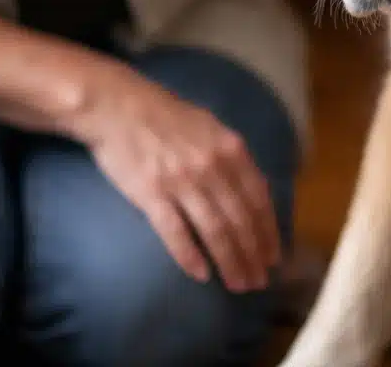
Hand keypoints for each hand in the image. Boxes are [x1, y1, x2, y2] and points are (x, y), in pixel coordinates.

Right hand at [73, 63, 282, 292]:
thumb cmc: (163, 114)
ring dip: (230, 262)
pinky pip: (175, 233)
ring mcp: (182, 182)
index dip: (268, 231)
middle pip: (240, 220)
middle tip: (260, 281)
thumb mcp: (209, 125)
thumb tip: (252, 186)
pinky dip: (190, 256)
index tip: (274, 255)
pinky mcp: (152, 194)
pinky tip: (201, 275)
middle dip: (254, 255)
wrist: (116, 105)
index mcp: (229, 149)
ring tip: (238, 284)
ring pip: (215, 231)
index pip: (258, 198)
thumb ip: (232, 155)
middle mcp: (211, 167)